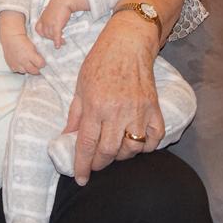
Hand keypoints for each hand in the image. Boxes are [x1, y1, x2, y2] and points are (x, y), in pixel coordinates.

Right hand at [1, 35, 44, 74]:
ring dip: (28, 69)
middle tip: (37, 65)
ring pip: (25, 72)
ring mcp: (16, 64)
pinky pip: (17, 71)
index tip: (42, 62)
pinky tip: (20, 63)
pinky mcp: (11, 65)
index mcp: (30, 54)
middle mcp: (23, 61)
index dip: (42, 64)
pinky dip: (20, 68)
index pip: (40, 64)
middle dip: (37, 69)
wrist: (11, 37)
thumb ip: (37, 55)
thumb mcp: (33, 46)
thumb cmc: (22, 39)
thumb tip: (41, 61)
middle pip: (34, 71)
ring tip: (27, 64)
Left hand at [35, 0, 87, 47]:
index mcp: (42, 17)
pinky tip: (59, 45)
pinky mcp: (56, 24)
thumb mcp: (52, 10)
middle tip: (58, 40)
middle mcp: (44, 21)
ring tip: (63, 42)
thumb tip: (55, 19)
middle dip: (51, 38)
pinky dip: (57, 41)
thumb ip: (51, 16)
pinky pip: (56, 35)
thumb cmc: (60, 4)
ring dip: (56, 40)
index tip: (48, 35)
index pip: (37, 28)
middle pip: (44, 34)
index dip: (42, 33)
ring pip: (50, 36)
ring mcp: (49, 23)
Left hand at [63, 16, 163, 185]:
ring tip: (112, 151)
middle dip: (100, 163)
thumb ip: (75, 115)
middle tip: (94, 164)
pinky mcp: (154, 109)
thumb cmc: (100, 61)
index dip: (82, 165)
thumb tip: (67, 138)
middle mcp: (117, 112)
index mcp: (96, 106)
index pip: (87, 144)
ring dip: (121, 156)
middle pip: (109, 151)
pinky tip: (134, 144)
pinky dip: (145, 147)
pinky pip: (154, 139)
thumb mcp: (80, 86)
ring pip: (132, 149)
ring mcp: (139, 111)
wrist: (128, 43)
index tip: (80, 178)